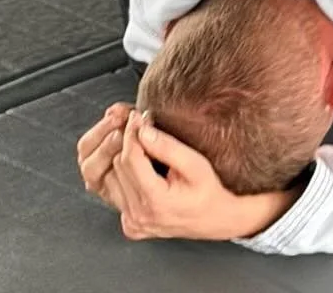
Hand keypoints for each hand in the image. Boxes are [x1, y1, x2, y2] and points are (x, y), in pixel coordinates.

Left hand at [76, 106, 296, 241]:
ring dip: (115, 149)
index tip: (141, 111)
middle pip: (115, 164)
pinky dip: (115, 166)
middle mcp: (140, 217)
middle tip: (130, 112)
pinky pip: (113, 188)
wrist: (224, 217)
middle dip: (122, 135)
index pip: (129, 156)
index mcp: (155, 203)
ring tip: (127, 125)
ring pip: (108, 177)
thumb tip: (145, 126)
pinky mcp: (132, 220)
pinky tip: (128, 146)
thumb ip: (169, 145)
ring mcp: (134, 221)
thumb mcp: (197, 163)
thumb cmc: (215, 188)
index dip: (133, 130)